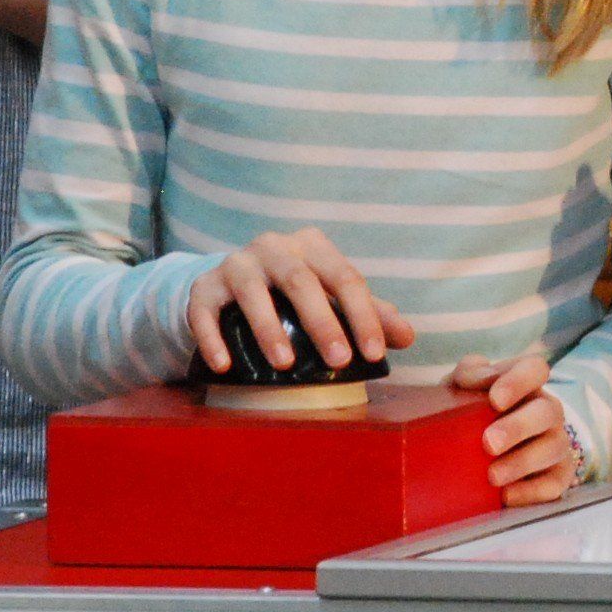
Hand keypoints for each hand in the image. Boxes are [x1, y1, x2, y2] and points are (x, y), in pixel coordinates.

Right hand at [183, 231, 413, 378]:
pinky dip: (213, 337)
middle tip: (339, 361)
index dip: (363, 316)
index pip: (346, 278)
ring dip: (268, 328)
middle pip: (301, 281)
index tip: (373, 354)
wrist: (229, 285)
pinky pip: (205, 310)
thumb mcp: (332, 296)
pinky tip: (225, 365)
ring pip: (253, 291)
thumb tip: (408, 337)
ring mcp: (236, 262)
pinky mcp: (203, 286)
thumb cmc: (293, 294)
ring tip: (284, 364)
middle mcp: (275, 247)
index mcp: (313, 246)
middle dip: (322, 323)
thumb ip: (370, 313)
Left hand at [451, 352, 579, 505]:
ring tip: (492, 476)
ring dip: (522, 463)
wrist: (476, 451)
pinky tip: (507, 496)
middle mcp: (547, 410)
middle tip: (489, 443)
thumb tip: (478, 379)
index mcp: (527, 383)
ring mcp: (556, 442)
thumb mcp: (463, 388)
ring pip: (554, 448)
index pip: (535, 369)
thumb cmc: (472, 412)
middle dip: (519, 427)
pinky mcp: (558, 475)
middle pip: (547, 411)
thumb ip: (468, 375)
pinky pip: (556, 483)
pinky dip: (532, 491)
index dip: (518, 382)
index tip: (495, 400)